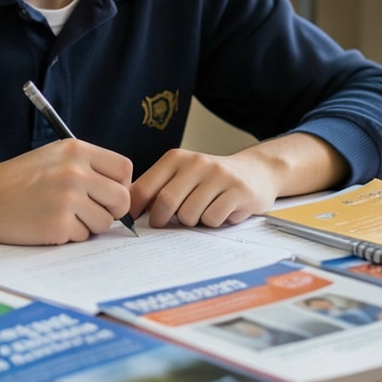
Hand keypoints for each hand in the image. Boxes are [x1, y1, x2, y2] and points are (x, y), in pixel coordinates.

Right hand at [0, 139, 132, 244]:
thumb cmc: (20, 178)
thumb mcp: (55, 155)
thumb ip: (87, 166)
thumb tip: (121, 191)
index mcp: (77, 150)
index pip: (124, 168)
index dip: (121, 184)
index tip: (109, 193)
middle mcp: (75, 172)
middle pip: (121, 198)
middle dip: (113, 210)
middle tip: (96, 212)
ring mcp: (68, 199)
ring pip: (104, 222)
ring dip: (89, 224)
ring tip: (64, 216)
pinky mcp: (59, 225)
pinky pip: (82, 236)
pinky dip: (69, 235)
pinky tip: (49, 224)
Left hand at [129, 149, 279, 228]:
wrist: (256, 171)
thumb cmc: (210, 179)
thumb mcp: (182, 175)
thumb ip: (157, 188)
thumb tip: (125, 209)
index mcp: (176, 158)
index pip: (144, 187)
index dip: (136, 210)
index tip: (137, 220)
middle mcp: (196, 163)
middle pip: (166, 203)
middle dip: (162, 220)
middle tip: (167, 223)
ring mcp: (219, 176)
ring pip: (189, 215)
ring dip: (191, 222)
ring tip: (201, 212)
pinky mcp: (238, 191)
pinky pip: (213, 219)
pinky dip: (212, 223)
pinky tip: (220, 212)